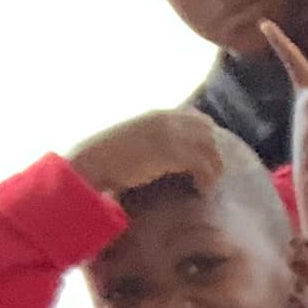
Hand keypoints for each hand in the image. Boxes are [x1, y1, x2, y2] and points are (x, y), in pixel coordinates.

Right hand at [70, 107, 226, 199]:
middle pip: (209, 131)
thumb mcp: (135, 142)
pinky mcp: (170, 153)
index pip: (198, 119)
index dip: (208, 138)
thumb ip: (155, 142)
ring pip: (210, 148)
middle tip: (213, 174)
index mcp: (158, 116)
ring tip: (207, 185)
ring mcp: (169, 134)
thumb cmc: (108, 159)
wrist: (92, 164)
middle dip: (215, 153)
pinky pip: (202, 164)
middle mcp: (166, 120)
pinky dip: (206, 179)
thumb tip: (171, 158)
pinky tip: (200, 191)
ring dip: (213, 168)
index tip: (209, 158)